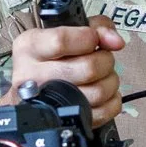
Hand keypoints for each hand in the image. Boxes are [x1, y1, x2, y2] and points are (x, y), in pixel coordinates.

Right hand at [8, 22, 124, 123]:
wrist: (32, 88)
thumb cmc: (52, 57)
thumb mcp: (66, 30)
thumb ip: (96, 27)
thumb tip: (115, 41)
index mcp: (30, 47)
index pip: (62, 41)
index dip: (88, 38)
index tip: (94, 39)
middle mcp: (33, 75)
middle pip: (88, 68)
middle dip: (105, 61)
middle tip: (101, 59)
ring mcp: (48, 101)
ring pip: (98, 92)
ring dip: (110, 81)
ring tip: (102, 76)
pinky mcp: (65, 119)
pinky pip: (103, 112)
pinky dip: (111, 100)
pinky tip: (102, 92)